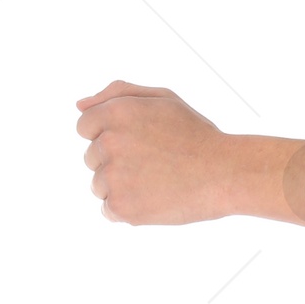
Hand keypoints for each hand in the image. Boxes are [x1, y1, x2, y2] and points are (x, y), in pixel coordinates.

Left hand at [76, 81, 238, 225]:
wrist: (225, 174)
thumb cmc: (196, 135)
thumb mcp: (163, 100)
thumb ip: (117, 94)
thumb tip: (79, 106)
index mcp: (116, 113)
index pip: (85, 126)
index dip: (110, 133)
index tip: (137, 142)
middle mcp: (109, 142)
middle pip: (91, 157)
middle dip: (115, 160)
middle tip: (154, 162)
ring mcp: (113, 177)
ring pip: (98, 185)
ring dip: (120, 185)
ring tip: (156, 181)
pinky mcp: (121, 207)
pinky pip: (108, 210)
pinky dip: (128, 209)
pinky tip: (154, 199)